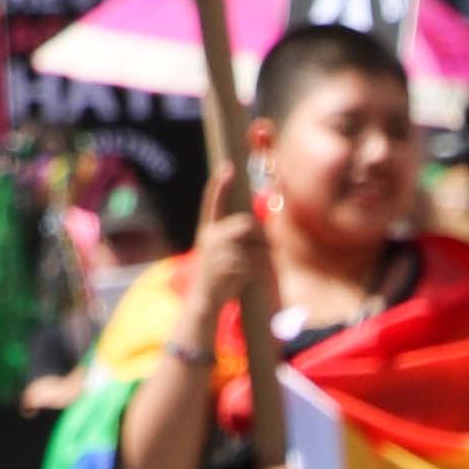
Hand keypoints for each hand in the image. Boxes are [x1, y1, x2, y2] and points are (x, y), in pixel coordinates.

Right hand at [176, 194, 260, 344]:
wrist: (204, 302)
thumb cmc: (216, 277)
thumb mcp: (219, 254)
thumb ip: (235, 240)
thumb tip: (264, 231)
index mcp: (208, 231)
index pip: (213, 202)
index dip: (220, 185)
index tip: (227, 167)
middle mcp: (212, 237)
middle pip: (246, 223)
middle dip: (259, 235)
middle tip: (263, 248)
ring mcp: (220, 251)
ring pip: (255, 243)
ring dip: (263, 255)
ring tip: (254, 267)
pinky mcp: (231, 265)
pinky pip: (257, 260)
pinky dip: (261, 269)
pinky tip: (252, 277)